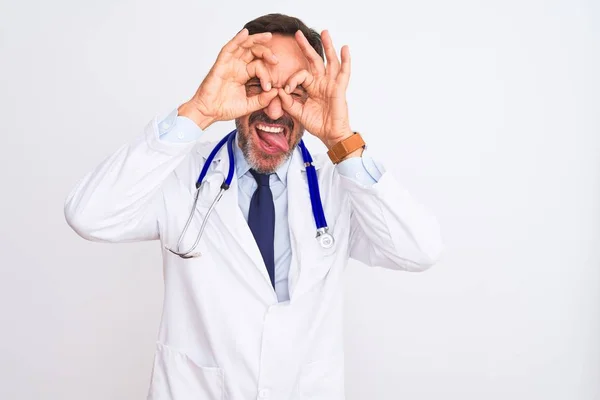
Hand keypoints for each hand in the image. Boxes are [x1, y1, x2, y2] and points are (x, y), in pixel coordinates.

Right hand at [178, 29, 278, 128]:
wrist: (209, 112)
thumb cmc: (225, 109)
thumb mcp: (249, 105)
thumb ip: (263, 99)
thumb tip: (277, 92)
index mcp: (244, 75)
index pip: (259, 66)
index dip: (267, 74)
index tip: (269, 87)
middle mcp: (237, 66)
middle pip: (253, 52)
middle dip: (266, 52)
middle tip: (276, 60)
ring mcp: (229, 64)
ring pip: (243, 46)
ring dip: (256, 40)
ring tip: (268, 37)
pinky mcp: (221, 64)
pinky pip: (229, 48)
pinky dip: (237, 40)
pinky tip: (245, 33)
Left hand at [278, 30, 352, 148]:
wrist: (330, 135)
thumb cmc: (317, 124)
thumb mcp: (298, 112)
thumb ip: (288, 102)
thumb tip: (277, 92)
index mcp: (311, 87)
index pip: (300, 75)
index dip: (291, 80)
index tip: (286, 91)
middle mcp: (321, 82)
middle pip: (314, 60)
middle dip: (306, 47)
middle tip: (297, 33)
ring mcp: (331, 84)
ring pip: (330, 61)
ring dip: (328, 46)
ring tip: (325, 32)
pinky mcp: (340, 88)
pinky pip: (344, 72)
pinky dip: (345, 60)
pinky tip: (345, 48)